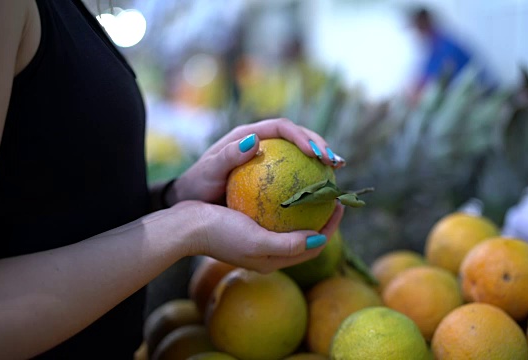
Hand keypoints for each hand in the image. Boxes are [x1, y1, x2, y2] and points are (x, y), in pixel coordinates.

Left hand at [167, 118, 344, 204]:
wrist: (190, 200)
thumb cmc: (197, 185)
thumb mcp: (208, 171)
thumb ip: (228, 156)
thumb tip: (255, 141)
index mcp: (248, 134)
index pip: (282, 128)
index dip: (302, 136)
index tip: (316, 153)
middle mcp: (261, 141)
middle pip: (298, 136)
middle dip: (320, 144)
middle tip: (335, 162)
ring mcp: (268, 157)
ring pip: (300, 153)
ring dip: (321, 157)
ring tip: (337, 171)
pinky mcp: (271, 174)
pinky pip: (294, 172)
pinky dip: (310, 177)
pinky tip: (323, 191)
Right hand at [180, 201, 344, 272]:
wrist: (185, 226)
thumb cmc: (220, 233)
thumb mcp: (258, 242)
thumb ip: (290, 245)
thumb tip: (320, 240)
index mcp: (273, 261)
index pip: (314, 247)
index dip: (331, 228)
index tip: (339, 204)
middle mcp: (267, 254)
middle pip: (305, 237)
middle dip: (322, 218)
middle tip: (331, 194)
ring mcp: (256, 241)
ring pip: (290, 225)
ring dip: (304, 209)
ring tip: (313, 187)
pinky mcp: (245, 227)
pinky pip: (273, 214)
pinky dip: (283, 202)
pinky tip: (285, 182)